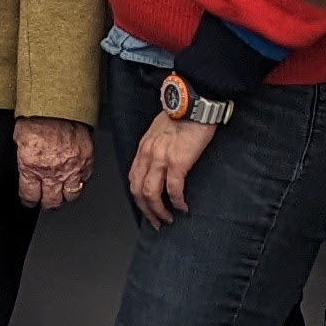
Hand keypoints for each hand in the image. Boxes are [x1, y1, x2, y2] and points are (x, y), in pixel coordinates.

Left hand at [11, 117, 91, 209]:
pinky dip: (81, 180)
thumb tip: (25, 162)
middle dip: (48, 204)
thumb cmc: (36, 116)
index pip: (29, 195)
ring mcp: (71, 169)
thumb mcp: (19, 138)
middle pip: (52, 201)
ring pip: (71, 195)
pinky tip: (77, 179)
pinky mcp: (86, 161)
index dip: (28, 201)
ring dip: (66, 197)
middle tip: (47, 203)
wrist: (58, 105)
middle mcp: (51, 173)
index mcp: (31, 168)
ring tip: (63, 196)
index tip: (30, 201)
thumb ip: (24, 155)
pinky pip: (85, 179)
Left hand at [129, 100, 219, 227]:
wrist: (192, 103)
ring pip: (152, 193)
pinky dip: (177, 201)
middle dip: (146, 210)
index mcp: (143, 148)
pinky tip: (182, 207)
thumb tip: (160, 164)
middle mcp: (148, 155)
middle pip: (138, 191)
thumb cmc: (180, 115)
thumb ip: (155, 147)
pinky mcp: (178, 162)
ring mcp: (161, 159)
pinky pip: (173, 188)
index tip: (146, 208)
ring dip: (159, 210)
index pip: (133, 179)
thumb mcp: (158, 131)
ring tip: (168, 218)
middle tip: (156, 221)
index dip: (138, 197)